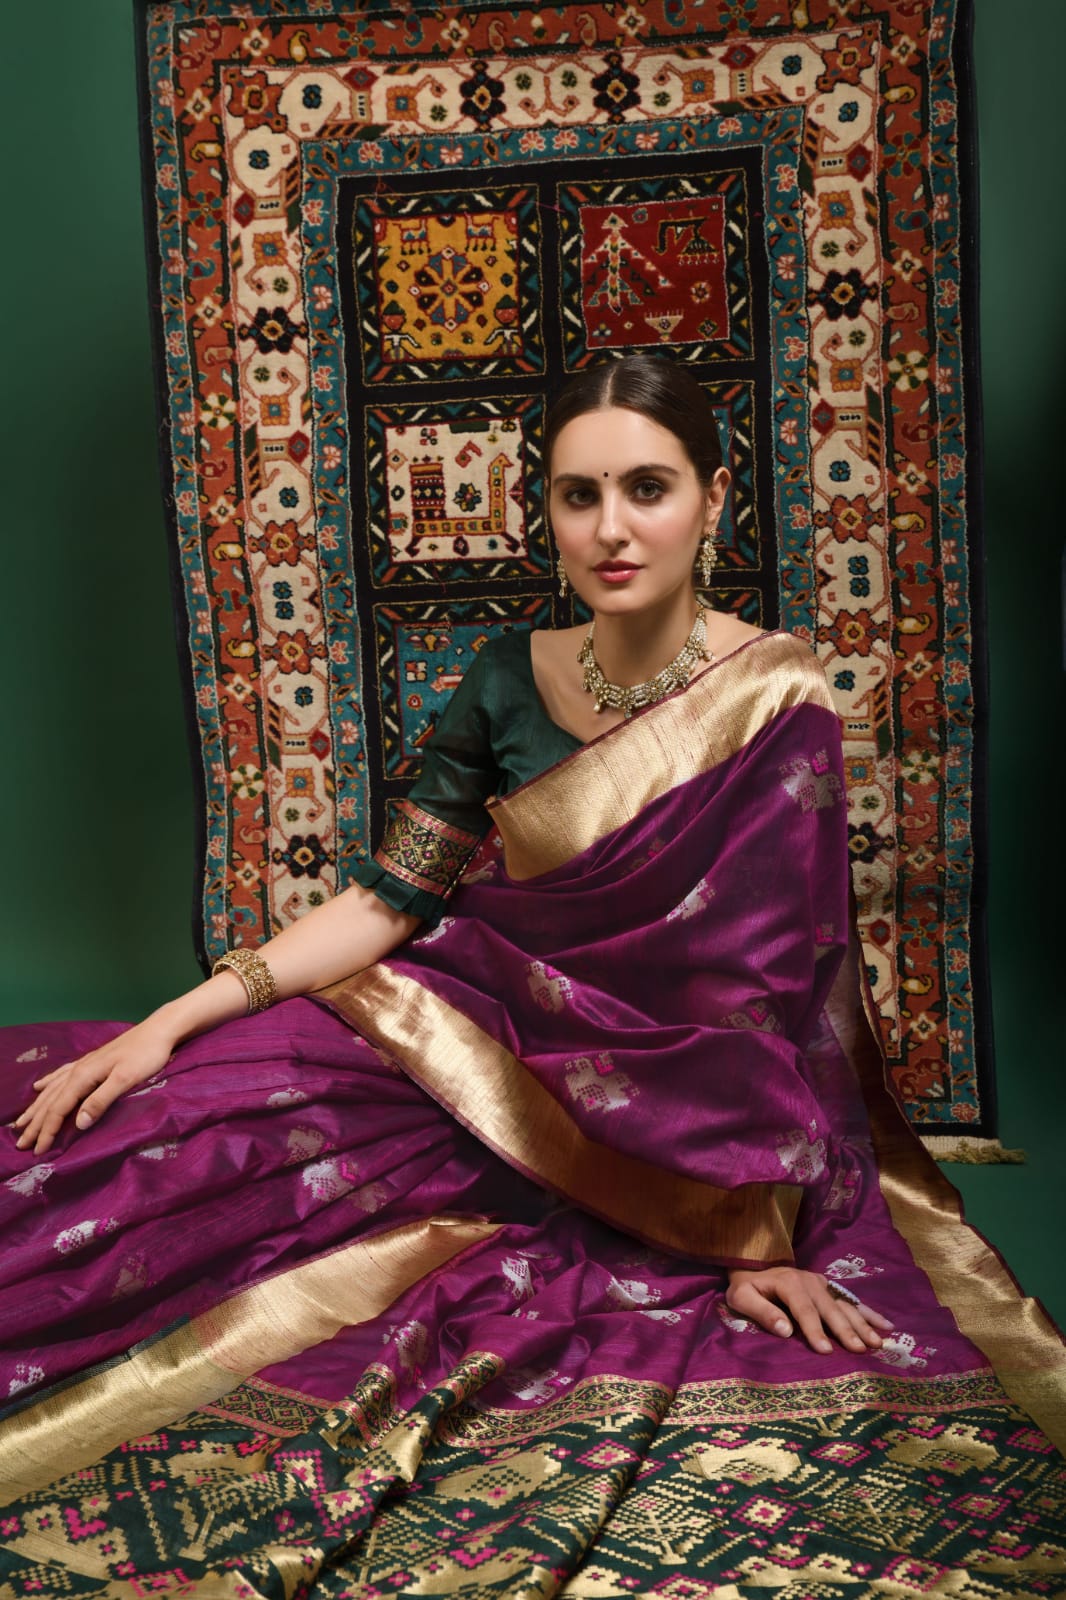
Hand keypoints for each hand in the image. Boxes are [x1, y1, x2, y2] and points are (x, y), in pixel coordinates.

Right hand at [12, 1018, 176, 1154]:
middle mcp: (78, 1070)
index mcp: (84, 1076)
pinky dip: (47, 1083)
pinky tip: (38, 1086)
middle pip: (50, 1100)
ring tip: (21, 1122)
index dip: (47, 1131)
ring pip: (52, 1089)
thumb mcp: (125, 1080)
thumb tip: (78, 1124)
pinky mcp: (91, 1061)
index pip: (59, 1108)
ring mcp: (84, 1064)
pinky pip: (60, 1075)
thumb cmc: (146, 1055)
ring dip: (36, 1107)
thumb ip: (101, 1100)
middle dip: (35, 1123)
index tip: (37, 1150)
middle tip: (20, 1144)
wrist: (159, 1030)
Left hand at [726, 1266, 892, 1354]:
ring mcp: (822, 1283)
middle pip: (830, 1308)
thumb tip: (785, 1330)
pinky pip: (851, 1300)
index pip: (804, 1309)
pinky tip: (886, 1325)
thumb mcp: (742, 1298)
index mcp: (788, 1283)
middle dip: (846, 1330)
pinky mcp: (829, 1287)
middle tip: (860, 1350)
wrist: (753, 1266)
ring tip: (878, 1343)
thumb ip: (761, 1312)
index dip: (815, 1330)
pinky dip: (869, 1313)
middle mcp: (810, 1281)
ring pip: (845, 1305)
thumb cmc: (747, 1288)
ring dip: (863, 1323)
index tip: (825, 1351)